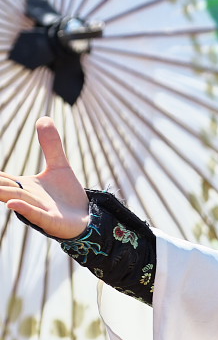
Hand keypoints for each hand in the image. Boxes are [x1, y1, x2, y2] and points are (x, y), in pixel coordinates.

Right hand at [1, 117, 89, 239]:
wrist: (86, 216)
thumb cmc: (67, 195)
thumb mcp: (60, 165)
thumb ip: (51, 145)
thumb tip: (44, 118)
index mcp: (23, 186)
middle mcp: (26, 198)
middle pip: (2, 187)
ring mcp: (37, 209)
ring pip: (15, 200)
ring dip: (2, 193)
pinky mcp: (50, 220)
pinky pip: (34, 215)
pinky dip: (24, 209)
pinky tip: (12, 204)